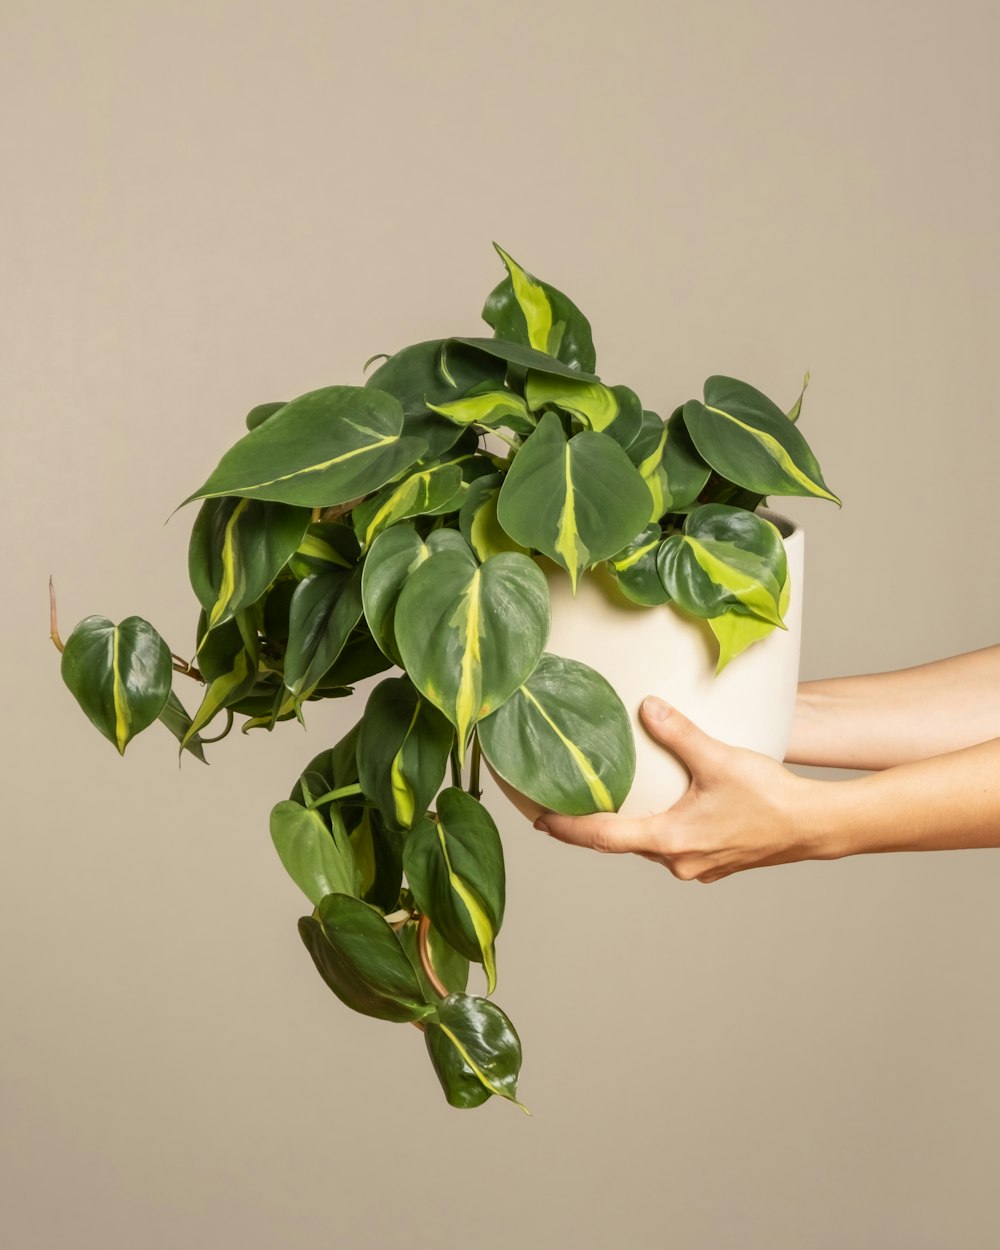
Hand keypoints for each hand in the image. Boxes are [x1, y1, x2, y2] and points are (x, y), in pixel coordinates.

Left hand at [534, 696, 827, 882]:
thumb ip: (679, 733)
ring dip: (633, 826)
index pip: (602, 837)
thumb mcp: (718, 758)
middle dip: (596, 825)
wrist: (815, 827)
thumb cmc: (770, 797)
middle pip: (623, 843)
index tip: (539, 822)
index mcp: (669, 840)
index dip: (567, 828)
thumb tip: (648, 707)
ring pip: (651, 846)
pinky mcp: (715, 864)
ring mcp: (698, 867)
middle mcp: (678, 862)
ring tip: (613, 802)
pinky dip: (661, 829)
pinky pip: (675, 848)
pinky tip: (665, 809)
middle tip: (564, 806)